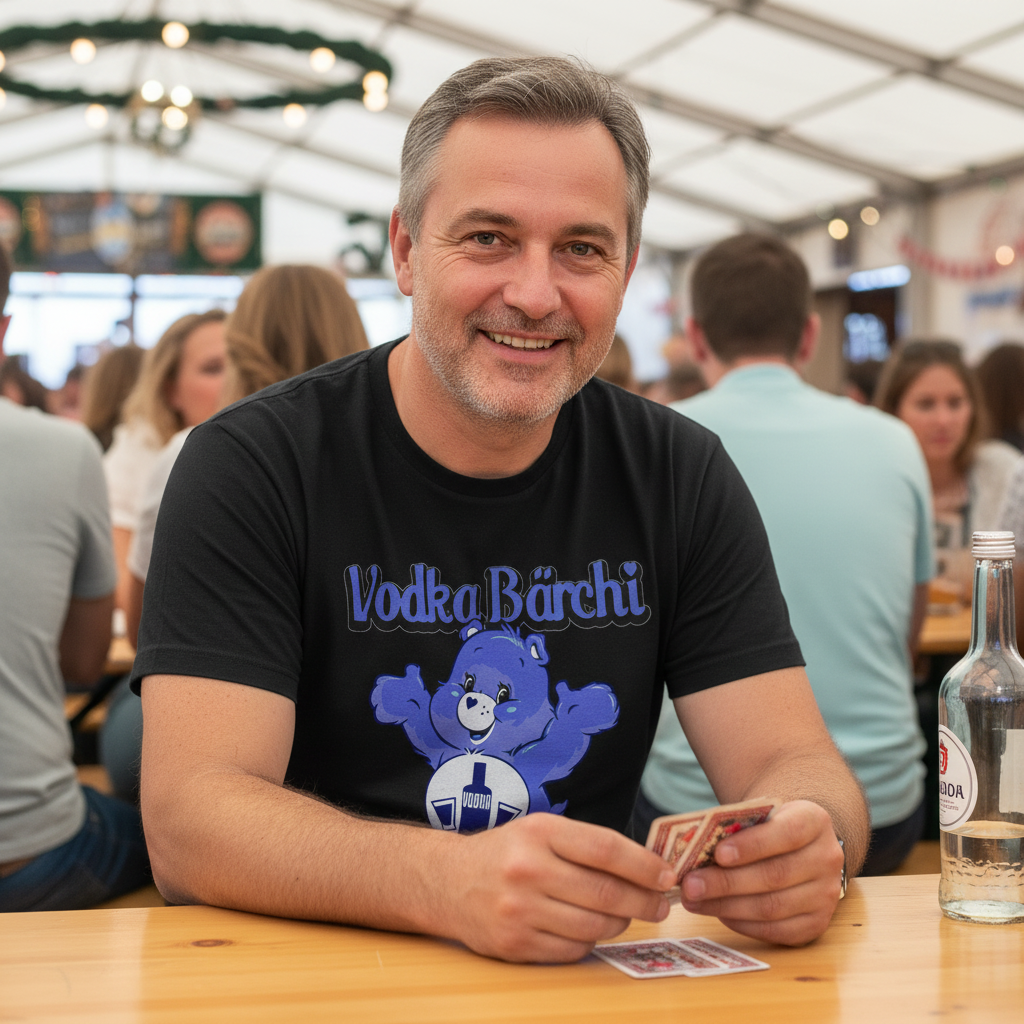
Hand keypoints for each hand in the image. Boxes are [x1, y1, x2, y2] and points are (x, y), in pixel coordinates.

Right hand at [442, 813, 676, 962]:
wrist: (448, 881)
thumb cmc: (506, 853)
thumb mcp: (541, 830)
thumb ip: (587, 845)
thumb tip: (646, 866)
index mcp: (539, 832)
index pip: (606, 849)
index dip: (644, 865)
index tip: (667, 875)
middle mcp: (528, 869)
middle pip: (605, 893)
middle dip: (644, 901)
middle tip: (661, 905)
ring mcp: (520, 910)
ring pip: (594, 927)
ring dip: (620, 924)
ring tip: (624, 916)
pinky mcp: (515, 944)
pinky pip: (572, 950)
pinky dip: (590, 942)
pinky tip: (588, 929)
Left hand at [678, 799, 843, 945]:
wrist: (802, 845)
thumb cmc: (771, 827)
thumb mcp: (762, 815)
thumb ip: (737, 828)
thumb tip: (694, 853)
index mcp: (814, 821)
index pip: (787, 833)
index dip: (752, 845)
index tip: (718, 853)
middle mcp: (826, 859)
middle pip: (774, 875)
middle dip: (726, 882)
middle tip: (690, 884)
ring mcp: (825, 895)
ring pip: (772, 907)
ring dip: (727, 906)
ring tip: (693, 900)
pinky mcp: (817, 924)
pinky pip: (776, 931)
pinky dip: (742, 924)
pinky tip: (718, 913)